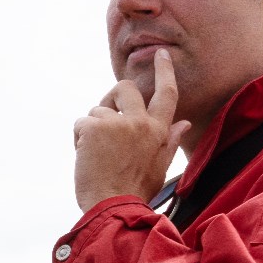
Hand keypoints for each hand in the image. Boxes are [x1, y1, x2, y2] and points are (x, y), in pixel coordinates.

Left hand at [73, 51, 191, 211]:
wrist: (111, 208)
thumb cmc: (134, 192)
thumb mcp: (159, 168)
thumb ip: (169, 142)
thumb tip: (184, 124)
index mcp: (158, 131)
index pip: (167, 94)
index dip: (164, 72)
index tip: (161, 55)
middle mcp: (139, 122)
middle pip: (124, 89)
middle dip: (111, 98)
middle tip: (105, 120)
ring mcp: (116, 123)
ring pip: (97, 111)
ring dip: (92, 129)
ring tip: (97, 155)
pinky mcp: (94, 128)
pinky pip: (81, 123)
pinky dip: (78, 139)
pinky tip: (85, 158)